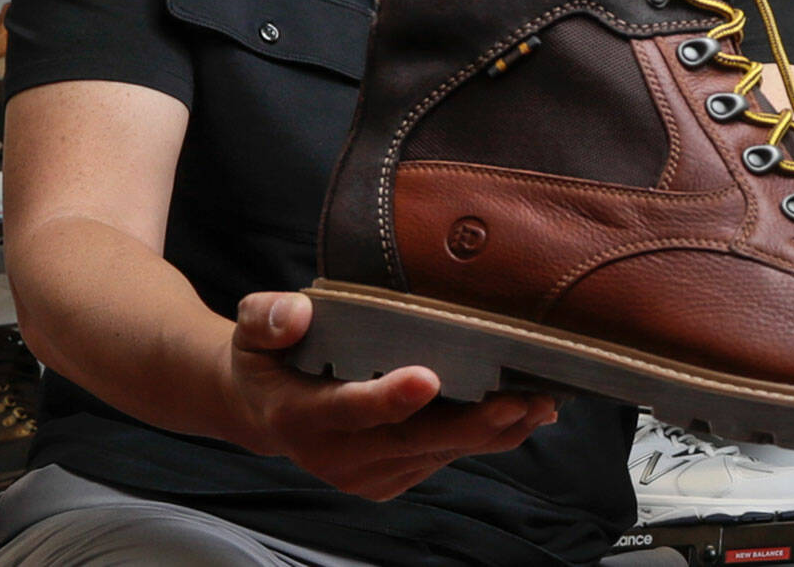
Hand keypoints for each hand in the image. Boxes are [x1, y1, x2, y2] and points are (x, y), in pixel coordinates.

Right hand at [226, 290, 557, 499]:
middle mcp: (334, 455)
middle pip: (410, 441)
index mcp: (298, 414)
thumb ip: (268, 318)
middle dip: (469, 423)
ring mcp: (366, 474)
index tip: (429, 378)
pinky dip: (485, 439)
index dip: (388, 397)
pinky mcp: (390, 479)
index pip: (348, 408)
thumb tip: (297, 313)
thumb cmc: (268, 355)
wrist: (263, 407)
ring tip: (541, 403)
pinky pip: (444, 460)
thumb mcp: (253, 327)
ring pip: (437, 454)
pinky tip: (523, 415)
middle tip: (520, 399)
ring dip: (491, 432)